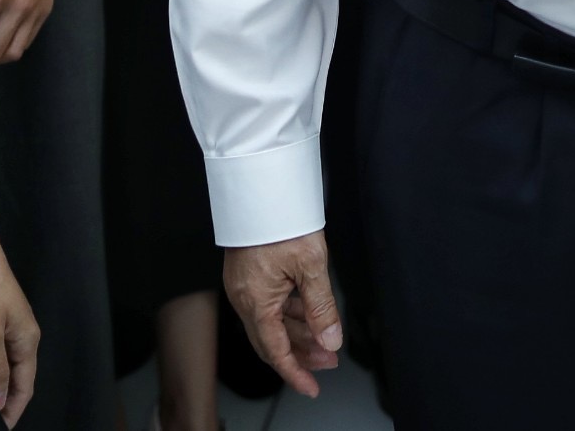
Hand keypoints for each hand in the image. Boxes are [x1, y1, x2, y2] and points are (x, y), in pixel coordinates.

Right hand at [224, 234, 342, 397]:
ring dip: (298, 334)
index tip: (311, 387)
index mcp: (255, 301)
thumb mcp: (312, 265)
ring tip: (326, 341)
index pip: (275, 350)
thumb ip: (322, 307)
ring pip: (272, 323)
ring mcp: (244, 287)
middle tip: (328, 363)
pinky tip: (309, 317)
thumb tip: (331, 340)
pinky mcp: (249, 276)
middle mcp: (244, 298)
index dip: (294, 372)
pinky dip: (290, 315)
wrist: (262, 188)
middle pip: (271, 340)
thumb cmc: (282, 220)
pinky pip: (269, 306)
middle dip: (301, 355)